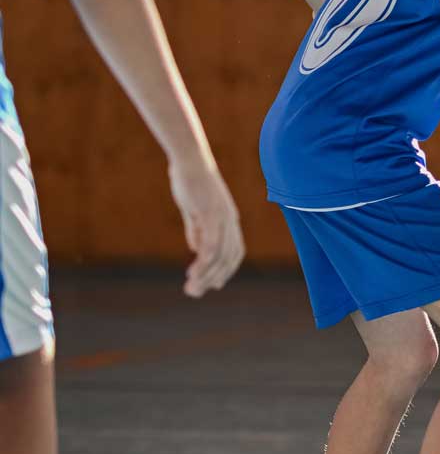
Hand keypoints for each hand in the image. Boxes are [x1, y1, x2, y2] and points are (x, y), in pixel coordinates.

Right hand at [169, 155, 245, 296]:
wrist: (190, 160)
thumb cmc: (191, 182)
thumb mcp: (195, 210)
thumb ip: (197, 228)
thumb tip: (196, 247)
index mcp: (229, 220)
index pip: (234, 252)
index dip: (226, 270)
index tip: (213, 284)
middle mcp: (230, 221)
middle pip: (228, 258)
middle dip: (213, 278)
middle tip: (195, 292)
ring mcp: (222, 217)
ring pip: (219, 254)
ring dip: (205, 274)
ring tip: (191, 287)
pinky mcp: (210, 213)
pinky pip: (211, 242)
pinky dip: (205, 259)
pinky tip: (195, 270)